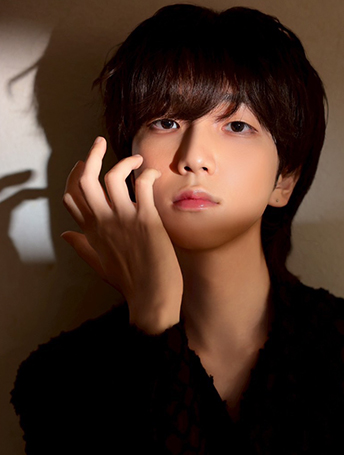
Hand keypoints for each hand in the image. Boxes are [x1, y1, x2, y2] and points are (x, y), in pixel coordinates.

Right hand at [62, 136, 182, 332]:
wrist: (151, 297)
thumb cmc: (129, 283)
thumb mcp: (98, 264)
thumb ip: (82, 246)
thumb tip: (66, 235)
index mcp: (91, 232)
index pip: (71, 197)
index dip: (73, 177)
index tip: (83, 166)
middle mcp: (103, 221)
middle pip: (85, 179)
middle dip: (90, 155)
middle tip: (99, 143)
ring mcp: (123, 218)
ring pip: (112, 175)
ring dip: (124, 161)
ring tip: (137, 159)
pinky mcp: (145, 218)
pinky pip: (142, 184)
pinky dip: (148, 173)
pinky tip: (154, 174)